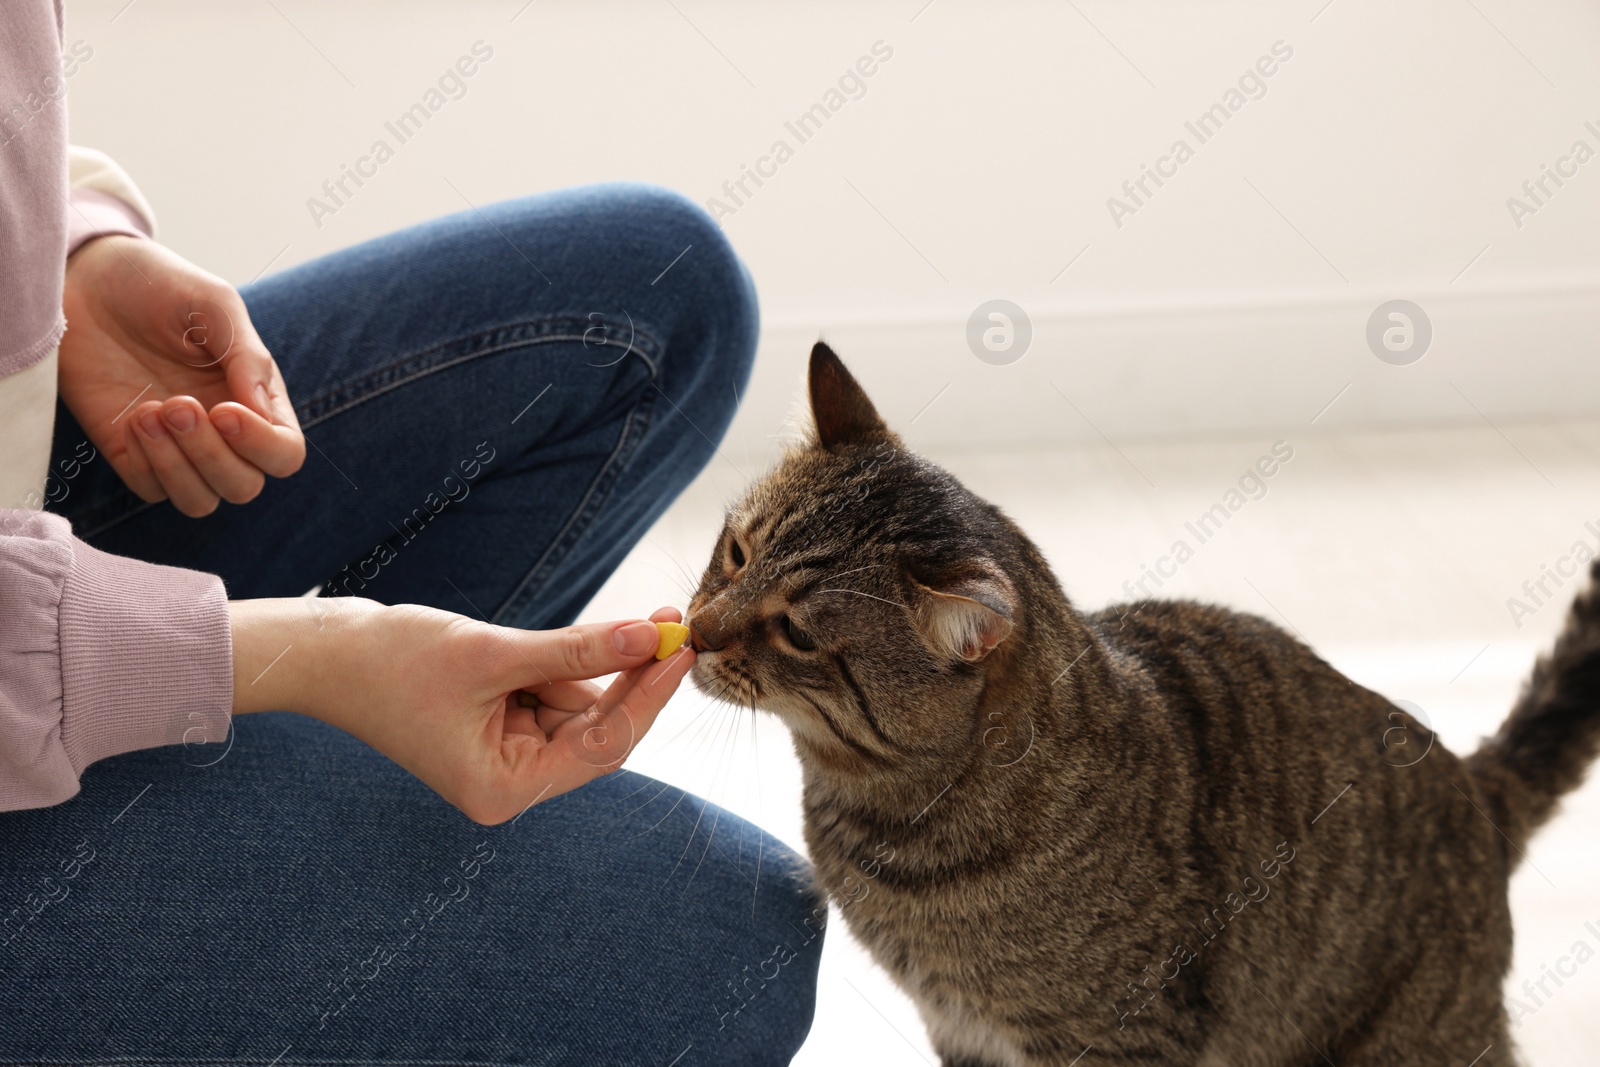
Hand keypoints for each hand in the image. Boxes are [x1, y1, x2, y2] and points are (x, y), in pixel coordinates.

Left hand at [59, 235, 305, 515]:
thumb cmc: (160, 286)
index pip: (284, 454)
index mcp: (255, 399)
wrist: (87, 279)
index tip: (224, 410)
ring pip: (200, 500)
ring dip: (179, 467)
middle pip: (243, 486)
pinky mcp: (130, 451)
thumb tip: (263, 414)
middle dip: (212, 455)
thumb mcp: (215, 306)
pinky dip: (146, 463)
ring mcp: (176, 446)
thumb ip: (247, 356)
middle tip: (177, 403)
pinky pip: (150, 490)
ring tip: (152, 412)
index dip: (262, 446)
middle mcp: (222, 432)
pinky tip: (133, 415)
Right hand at [229, 598, 696, 823]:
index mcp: (504, 789)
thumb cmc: (393, 660)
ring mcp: (506, 757)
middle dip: (626, 674)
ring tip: (518, 641)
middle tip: (666, 619)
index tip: (684, 648)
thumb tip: (649, 636)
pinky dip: (558, 664)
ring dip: (578, 664)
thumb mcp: (494, 653)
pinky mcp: (500, 727)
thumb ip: (578, 650)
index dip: (648, 694)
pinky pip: (551, 693)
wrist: (324, 653)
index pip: (603, 744)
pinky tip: (522, 648)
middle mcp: (510, 784)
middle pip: (598, 728)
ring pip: (577, 705)